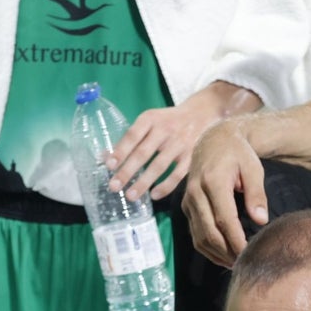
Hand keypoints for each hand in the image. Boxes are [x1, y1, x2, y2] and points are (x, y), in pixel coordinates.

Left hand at [106, 83, 259, 202]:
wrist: (203, 113)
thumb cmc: (169, 121)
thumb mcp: (151, 120)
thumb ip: (133, 137)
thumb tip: (107, 157)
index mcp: (151, 118)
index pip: (132, 135)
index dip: (120, 151)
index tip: (109, 166)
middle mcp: (165, 130)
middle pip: (143, 153)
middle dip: (127, 171)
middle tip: (114, 187)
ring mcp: (180, 143)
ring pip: (159, 166)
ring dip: (144, 182)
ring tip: (130, 196)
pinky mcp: (192, 156)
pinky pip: (177, 174)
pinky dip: (165, 186)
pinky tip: (154, 195)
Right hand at [183, 119, 268, 266]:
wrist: (214, 140)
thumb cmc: (238, 154)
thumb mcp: (253, 168)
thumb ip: (256, 194)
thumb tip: (261, 220)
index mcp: (213, 181)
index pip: (224, 219)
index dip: (237, 241)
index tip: (250, 254)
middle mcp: (196, 192)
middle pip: (210, 233)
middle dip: (228, 252)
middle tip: (246, 264)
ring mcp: (189, 201)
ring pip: (200, 237)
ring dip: (217, 255)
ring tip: (236, 264)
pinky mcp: (187, 207)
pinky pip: (195, 234)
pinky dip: (208, 249)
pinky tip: (224, 256)